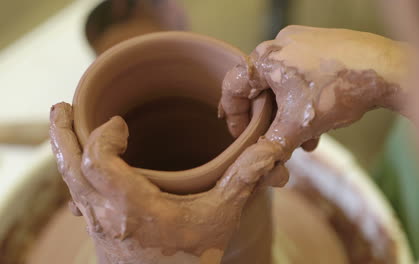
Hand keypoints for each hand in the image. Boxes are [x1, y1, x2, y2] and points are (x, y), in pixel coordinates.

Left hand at [50, 103, 287, 263]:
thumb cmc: (194, 258)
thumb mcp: (221, 218)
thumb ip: (242, 180)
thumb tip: (269, 149)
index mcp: (134, 208)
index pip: (97, 161)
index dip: (103, 136)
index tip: (121, 125)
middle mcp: (107, 215)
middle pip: (70, 167)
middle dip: (63, 133)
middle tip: (63, 106)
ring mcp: (98, 223)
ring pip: (68, 181)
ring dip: (64, 149)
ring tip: (63, 123)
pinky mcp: (98, 228)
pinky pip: (76, 193)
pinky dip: (74, 170)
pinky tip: (83, 161)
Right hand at [219, 26, 407, 151]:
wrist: (387, 69)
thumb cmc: (339, 90)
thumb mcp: (299, 125)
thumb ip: (271, 146)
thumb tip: (257, 165)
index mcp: (265, 58)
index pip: (233, 88)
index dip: (234, 117)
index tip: (243, 137)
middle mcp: (279, 44)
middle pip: (260, 89)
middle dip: (269, 121)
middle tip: (277, 141)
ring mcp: (301, 41)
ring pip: (282, 85)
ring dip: (289, 115)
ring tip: (305, 139)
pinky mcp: (320, 44)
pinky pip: (301, 75)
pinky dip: (303, 100)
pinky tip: (320, 122)